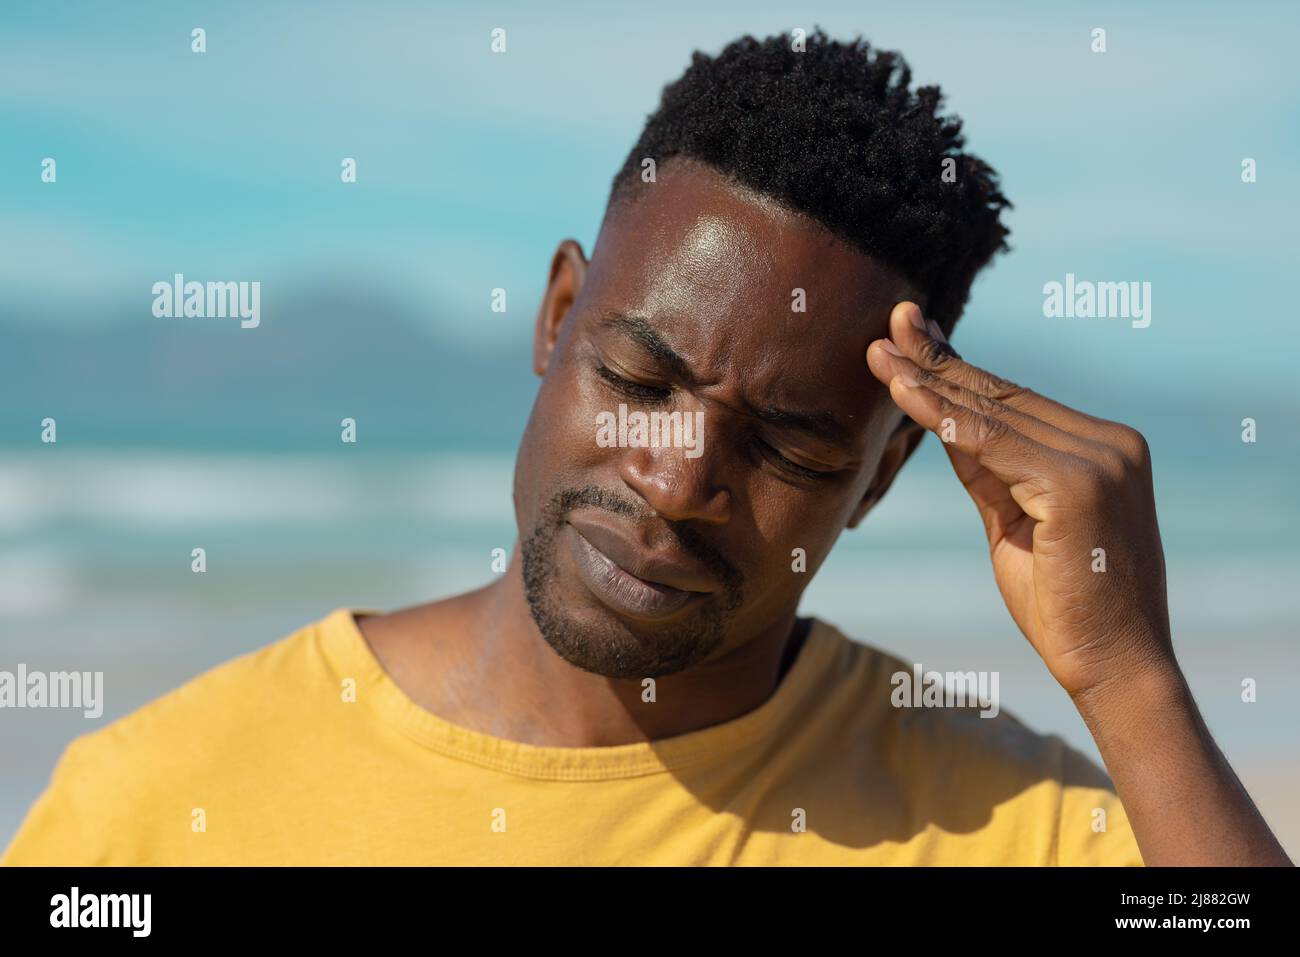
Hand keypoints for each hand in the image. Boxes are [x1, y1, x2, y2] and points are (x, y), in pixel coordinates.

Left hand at [866, 301, 1175, 700]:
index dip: (958, 369)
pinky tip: (905, 392)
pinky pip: (993, 444)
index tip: (913, 338)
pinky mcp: (1081, 485)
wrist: (1114, 669)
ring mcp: (1101, 460)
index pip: (1015, 401)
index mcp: (1104, 449)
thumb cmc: (1066, 606)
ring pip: (994, 413)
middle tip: (889, 322)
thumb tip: (944, 425)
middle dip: (939, 359)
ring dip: (929, 380)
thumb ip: (988, 473)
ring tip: (880, 350)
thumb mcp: (1015, 525)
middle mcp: (1111, 443)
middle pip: (1003, 395)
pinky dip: (944, 417)